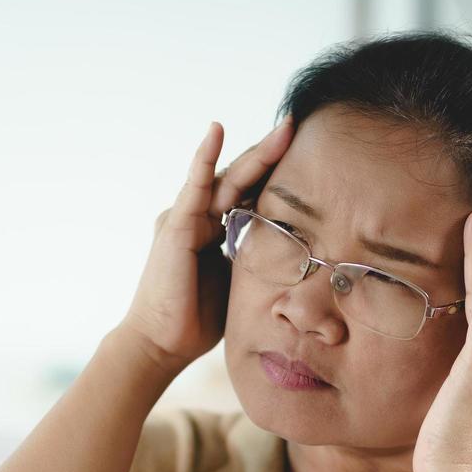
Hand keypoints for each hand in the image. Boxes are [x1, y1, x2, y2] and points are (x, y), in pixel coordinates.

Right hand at [119, 116, 295, 374]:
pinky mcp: (176, 224)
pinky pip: (194, 185)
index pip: (250, 193)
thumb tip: (298, 253)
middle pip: (241, 178)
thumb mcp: (239, 281)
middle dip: (271, 155)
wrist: (163, 344)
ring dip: (256, 153)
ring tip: (286, 129)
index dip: (275, 174)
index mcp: (215, 229)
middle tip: (301, 127)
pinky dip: (205, 157)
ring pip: (226, 177)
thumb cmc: (197, 319)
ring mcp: (186, 217)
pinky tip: (216, 130)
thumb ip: (255, 257)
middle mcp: (200, 216)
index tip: (308, 155)